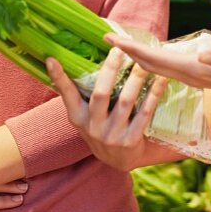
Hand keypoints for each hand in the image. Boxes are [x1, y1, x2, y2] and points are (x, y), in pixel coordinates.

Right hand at [47, 47, 166, 170]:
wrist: (118, 161)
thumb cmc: (99, 128)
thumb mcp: (83, 116)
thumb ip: (75, 94)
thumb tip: (58, 63)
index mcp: (78, 118)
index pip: (66, 94)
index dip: (58, 77)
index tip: (51, 58)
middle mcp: (93, 127)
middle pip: (100, 94)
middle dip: (110, 71)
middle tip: (119, 50)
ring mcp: (112, 136)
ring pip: (125, 102)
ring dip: (135, 79)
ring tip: (144, 62)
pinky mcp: (131, 141)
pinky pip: (144, 114)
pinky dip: (153, 95)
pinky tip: (160, 80)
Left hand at [105, 34, 210, 102]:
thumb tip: (202, 53)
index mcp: (195, 69)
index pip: (156, 59)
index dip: (134, 50)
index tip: (113, 41)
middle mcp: (190, 74)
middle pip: (151, 63)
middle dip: (128, 53)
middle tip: (106, 40)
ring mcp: (195, 75)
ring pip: (159, 67)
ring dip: (139, 57)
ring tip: (121, 48)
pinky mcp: (200, 74)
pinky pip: (169, 68)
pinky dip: (154, 61)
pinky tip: (149, 59)